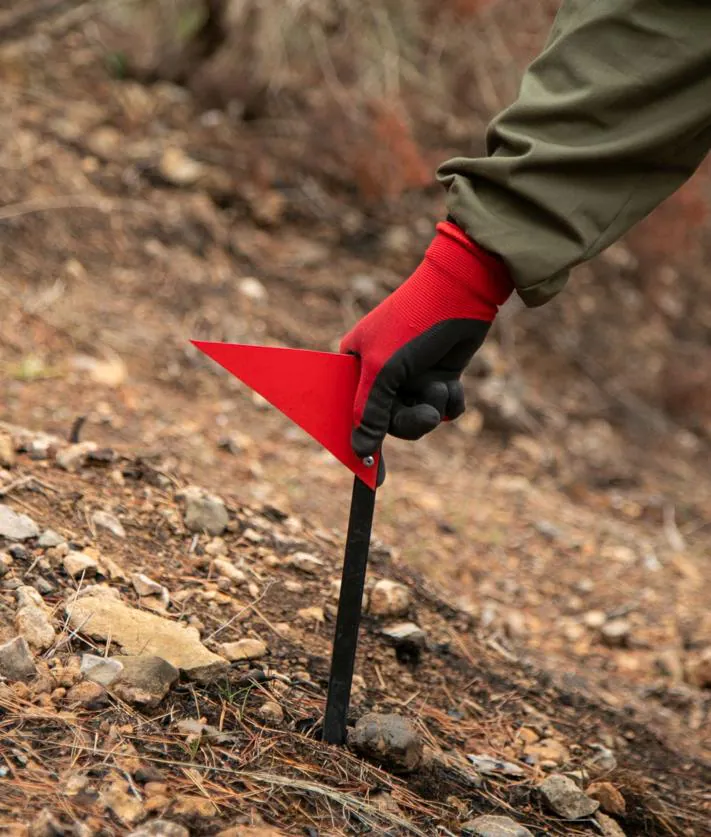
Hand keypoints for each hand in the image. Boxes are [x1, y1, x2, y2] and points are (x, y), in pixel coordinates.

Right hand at [340, 221, 511, 458]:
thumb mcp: (383, 371)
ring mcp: (412, 376)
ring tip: (440, 387)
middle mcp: (382, 374)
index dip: (361, 438)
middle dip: (409, 420)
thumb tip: (360, 452)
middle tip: (425, 416)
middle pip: (388, 422)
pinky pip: (441, 408)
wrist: (460, 292)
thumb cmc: (411, 325)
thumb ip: (369, 413)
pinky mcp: (439, 375)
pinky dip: (449, 401)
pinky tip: (453, 383)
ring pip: (417, 418)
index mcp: (356, 366)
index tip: (370, 473)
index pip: (351, 412)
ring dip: (431, 408)